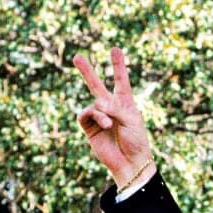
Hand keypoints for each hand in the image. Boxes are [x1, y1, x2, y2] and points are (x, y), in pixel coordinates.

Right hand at [73, 46, 154, 186]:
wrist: (130, 163)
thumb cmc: (136, 141)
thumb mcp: (131, 119)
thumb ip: (114, 107)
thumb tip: (96, 104)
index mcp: (125, 103)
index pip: (121, 81)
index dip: (118, 65)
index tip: (115, 49)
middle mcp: (111, 108)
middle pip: (97, 85)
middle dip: (87, 72)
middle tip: (76, 56)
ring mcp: (99, 118)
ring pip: (93, 103)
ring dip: (102, 112)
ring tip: (110, 124)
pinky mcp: (90, 128)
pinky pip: (86, 115)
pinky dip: (95, 116)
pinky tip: (104, 124)